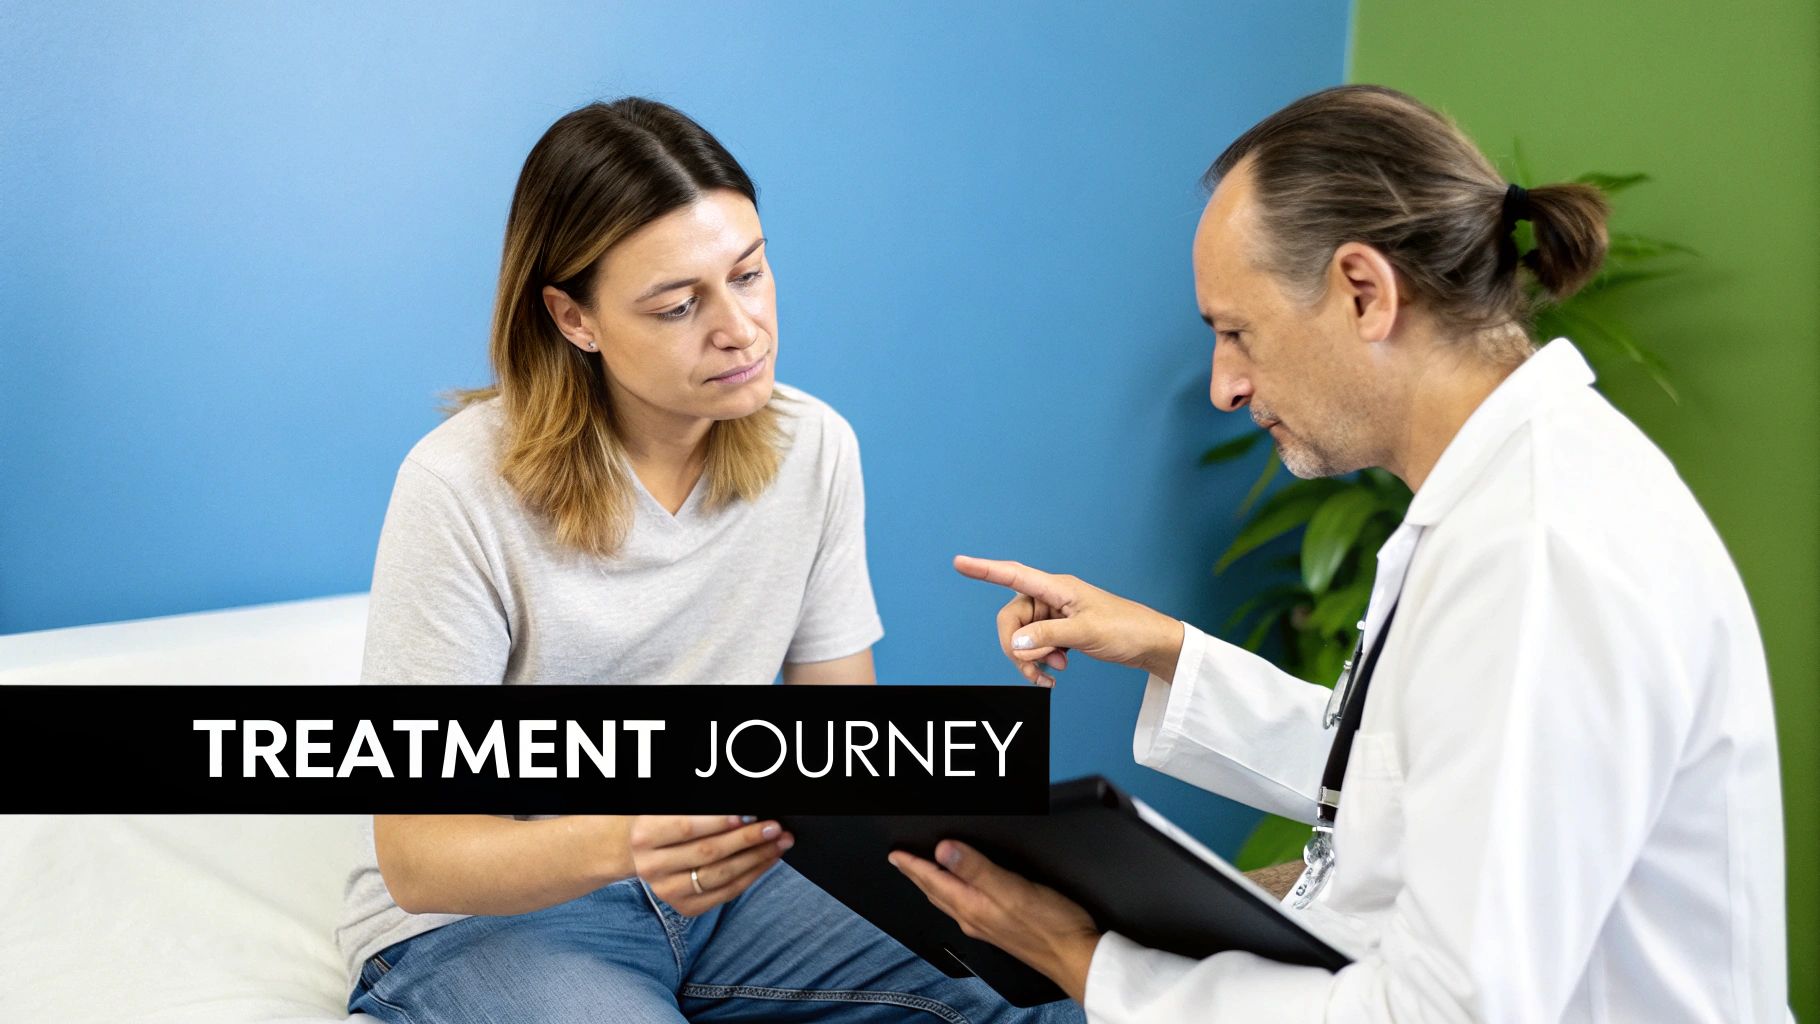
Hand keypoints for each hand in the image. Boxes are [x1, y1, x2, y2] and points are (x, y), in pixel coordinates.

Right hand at [628, 814, 792, 915]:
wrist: (645, 852)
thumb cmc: (667, 822)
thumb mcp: (675, 809)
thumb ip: (703, 809)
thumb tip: (743, 812)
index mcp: (645, 836)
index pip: (687, 828)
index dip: (719, 822)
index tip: (749, 814)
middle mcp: (652, 867)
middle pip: (707, 853)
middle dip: (746, 839)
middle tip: (774, 827)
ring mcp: (668, 890)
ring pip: (720, 875)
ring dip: (756, 858)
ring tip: (779, 842)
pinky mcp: (685, 906)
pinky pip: (726, 892)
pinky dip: (751, 875)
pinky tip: (768, 860)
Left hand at [889, 840, 1100, 1003]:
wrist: (1076, 958)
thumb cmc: (1051, 927)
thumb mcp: (1013, 889)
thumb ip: (977, 869)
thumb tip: (944, 850)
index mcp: (972, 906)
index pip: (933, 881)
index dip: (912, 864)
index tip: (895, 853)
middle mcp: (974, 918)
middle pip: (936, 891)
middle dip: (916, 874)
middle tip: (900, 860)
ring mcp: (986, 926)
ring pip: (948, 900)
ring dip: (932, 884)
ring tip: (922, 873)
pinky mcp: (1000, 929)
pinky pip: (964, 907)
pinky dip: (952, 893)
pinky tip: (959, 891)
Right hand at [953, 555, 1184, 685]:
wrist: (1150, 644)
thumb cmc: (1126, 629)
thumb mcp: (1086, 633)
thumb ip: (1048, 636)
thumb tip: (1016, 643)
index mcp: (1056, 587)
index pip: (1013, 574)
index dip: (984, 570)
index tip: (959, 563)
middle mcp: (1051, 598)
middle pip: (1012, 619)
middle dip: (1017, 647)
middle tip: (1037, 670)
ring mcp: (1055, 616)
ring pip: (1022, 637)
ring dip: (1031, 658)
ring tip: (1054, 672)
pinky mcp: (1061, 631)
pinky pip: (1036, 645)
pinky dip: (1040, 661)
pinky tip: (1057, 672)